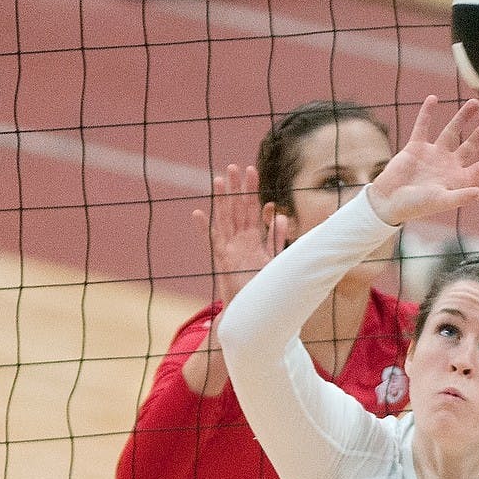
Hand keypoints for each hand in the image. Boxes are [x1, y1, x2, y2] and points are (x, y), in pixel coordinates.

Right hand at [192, 164, 289, 305]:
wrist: (252, 312)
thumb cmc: (263, 288)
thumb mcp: (274, 260)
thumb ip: (276, 238)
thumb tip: (281, 215)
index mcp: (253, 240)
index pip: (252, 209)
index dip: (251, 190)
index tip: (252, 170)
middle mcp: (239, 242)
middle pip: (237, 209)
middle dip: (236, 188)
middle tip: (234, 166)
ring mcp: (229, 250)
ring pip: (225, 220)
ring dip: (221, 201)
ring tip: (218, 181)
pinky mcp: (222, 262)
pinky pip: (212, 243)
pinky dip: (204, 229)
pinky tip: (197, 214)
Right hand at [366, 96, 478, 225]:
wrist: (388, 201)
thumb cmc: (416, 207)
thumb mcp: (441, 201)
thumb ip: (462, 196)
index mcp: (458, 180)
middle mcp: (448, 165)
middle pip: (471, 144)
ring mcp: (433, 155)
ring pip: (451, 132)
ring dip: (462, 117)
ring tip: (475, 103)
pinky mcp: (416, 147)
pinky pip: (423, 126)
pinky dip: (427, 113)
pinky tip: (433, 98)